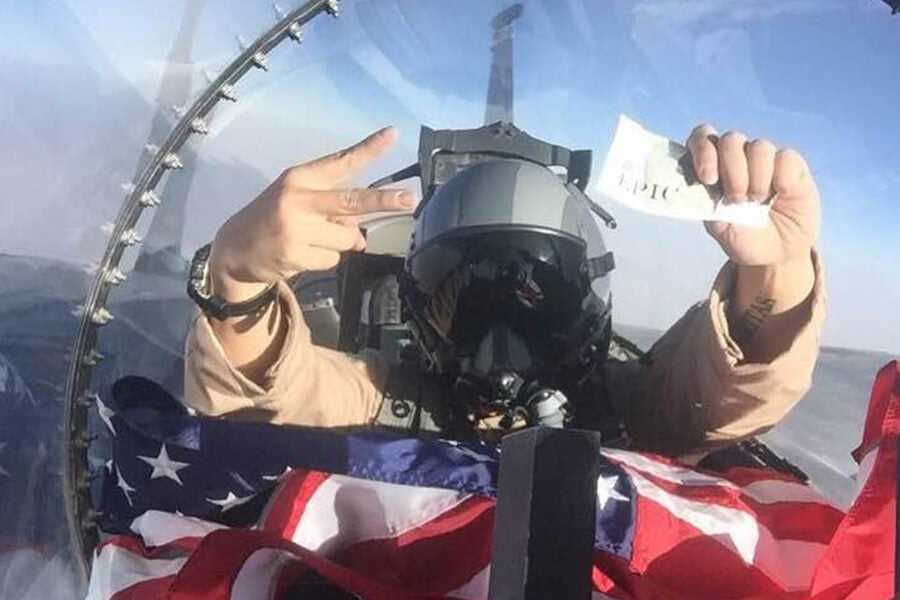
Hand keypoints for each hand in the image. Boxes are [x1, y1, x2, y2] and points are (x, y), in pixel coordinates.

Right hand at [208, 126, 413, 301]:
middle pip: (351, 201)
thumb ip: (331, 207)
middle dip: (384, 200)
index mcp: (300, 178)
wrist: (234, 248)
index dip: (368, 149)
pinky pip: (333, 259)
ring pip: (347, 237)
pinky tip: (302, 253)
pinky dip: (325, 259)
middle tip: (410, 199)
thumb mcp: (297, 199)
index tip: (392, 135)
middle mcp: (298, 199)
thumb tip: (361, 234)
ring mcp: (296, 228)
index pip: (340, 162)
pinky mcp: (295, 254)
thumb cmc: (273, 217)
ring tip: (312, 239)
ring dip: (339, 242)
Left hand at [686, 125, 819, 266]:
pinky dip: (781, 178)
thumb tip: (702, 185)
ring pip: (758, 147)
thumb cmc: (744, 238)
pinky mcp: (791, 165)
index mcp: (713, 169)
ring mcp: (765, 159)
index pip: (701, 139)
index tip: (708, 178)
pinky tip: (780, 194)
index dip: (702, 150)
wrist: (777, 254)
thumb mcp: (721, 228)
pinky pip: (785, 157)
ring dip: (756, 177)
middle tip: (736, 199)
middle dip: (732, 170)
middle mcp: (738, 158)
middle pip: (730, 140)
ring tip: (757, 200)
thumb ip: (709, 205)